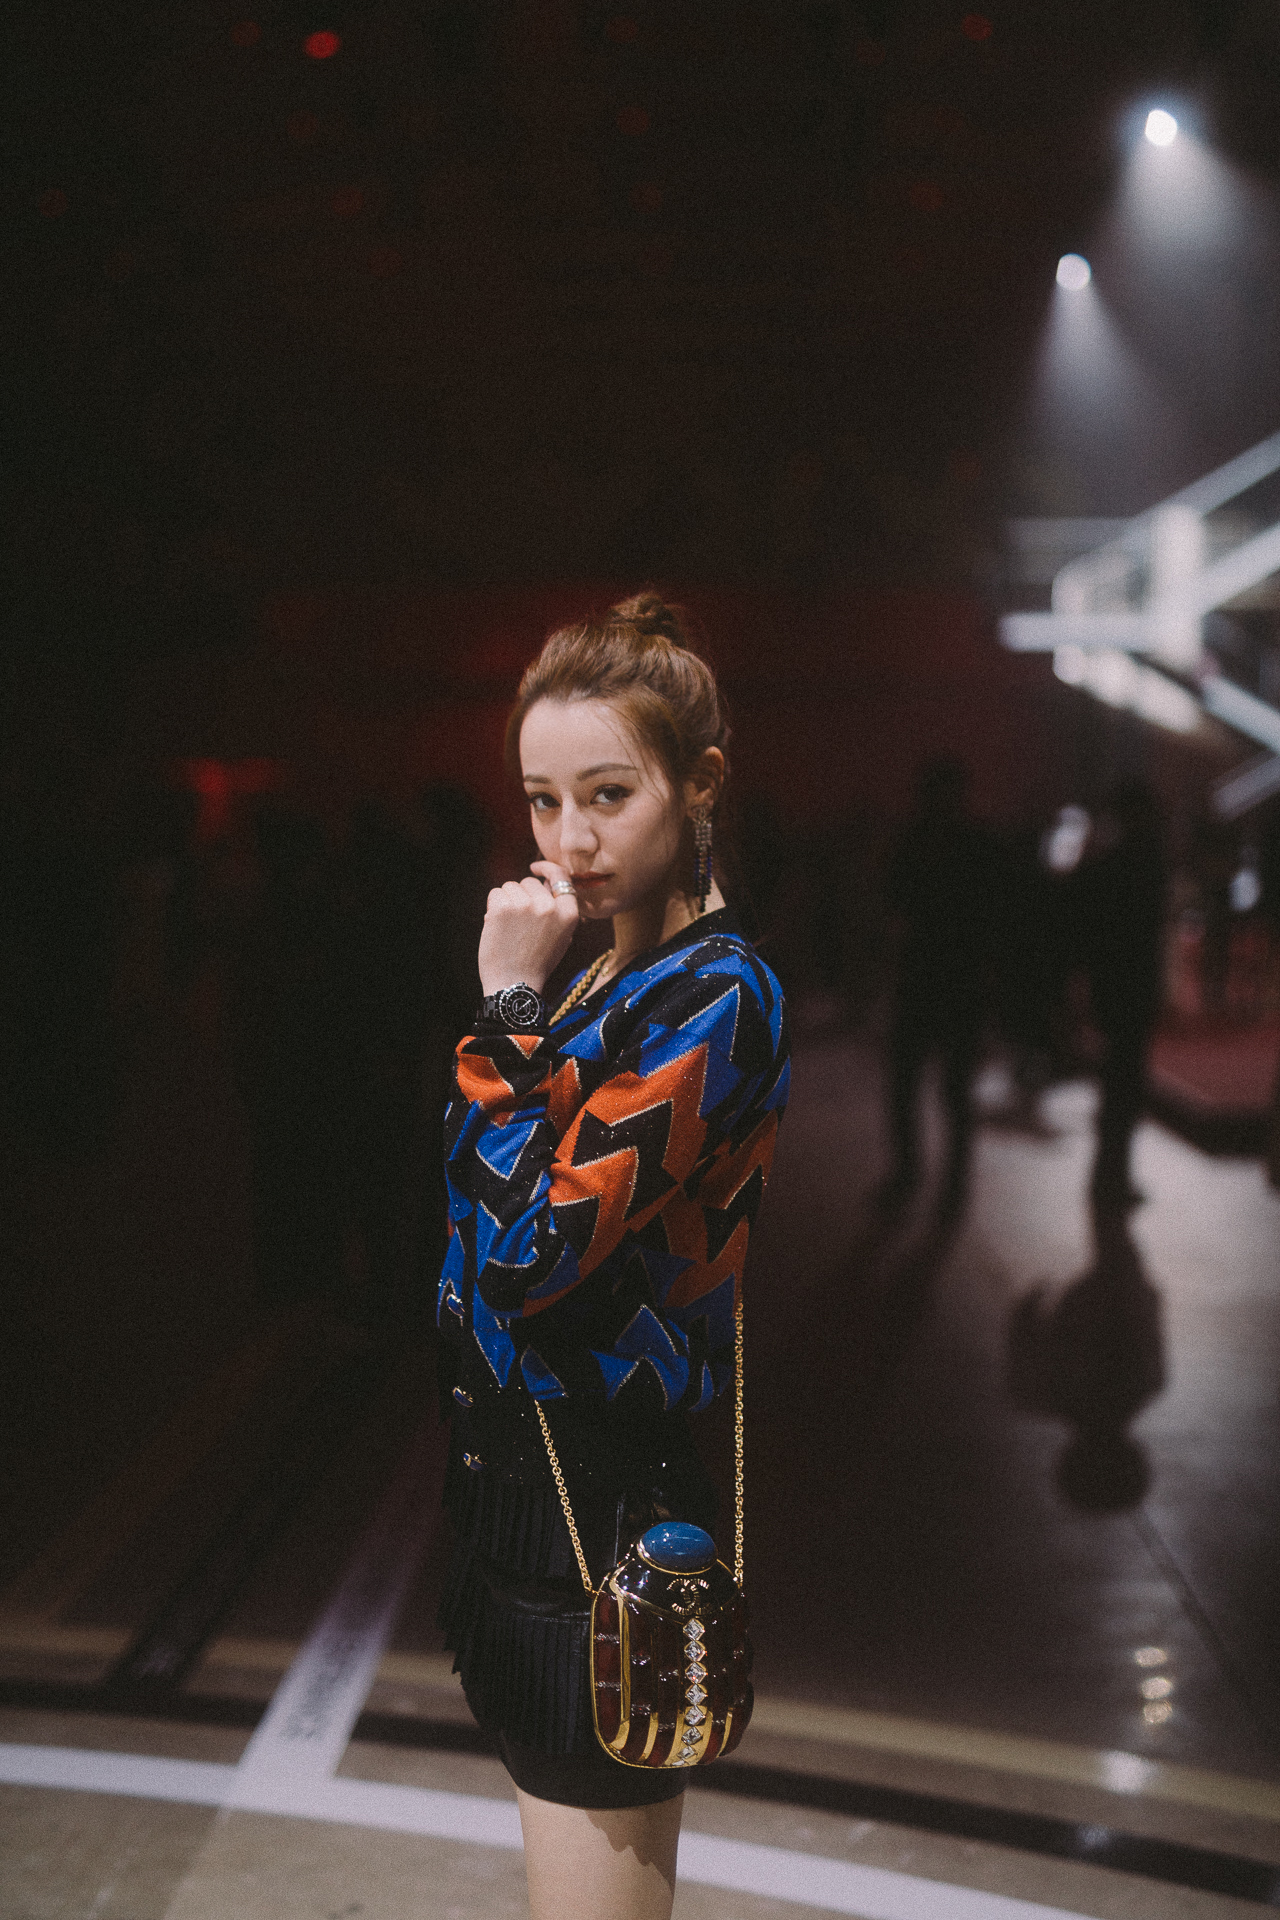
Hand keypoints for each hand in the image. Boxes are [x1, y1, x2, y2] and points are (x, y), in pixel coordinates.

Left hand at [478, 861, 579, 996]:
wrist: (515, 983)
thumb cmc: (537, 962)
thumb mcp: (562, 937)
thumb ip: (559, 910)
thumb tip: (547, 883)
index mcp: (569, 913)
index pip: (561, 876)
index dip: (547, 869)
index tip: (535, 867)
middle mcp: (549, 906)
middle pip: (529, 882)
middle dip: (521, 896)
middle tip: (518, 922)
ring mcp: (526, 905)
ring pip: (510, 886)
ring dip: (506, 901)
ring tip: (508, 927)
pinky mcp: (503, 908)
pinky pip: (495, 893)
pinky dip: (493, 907)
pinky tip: (497, 926)